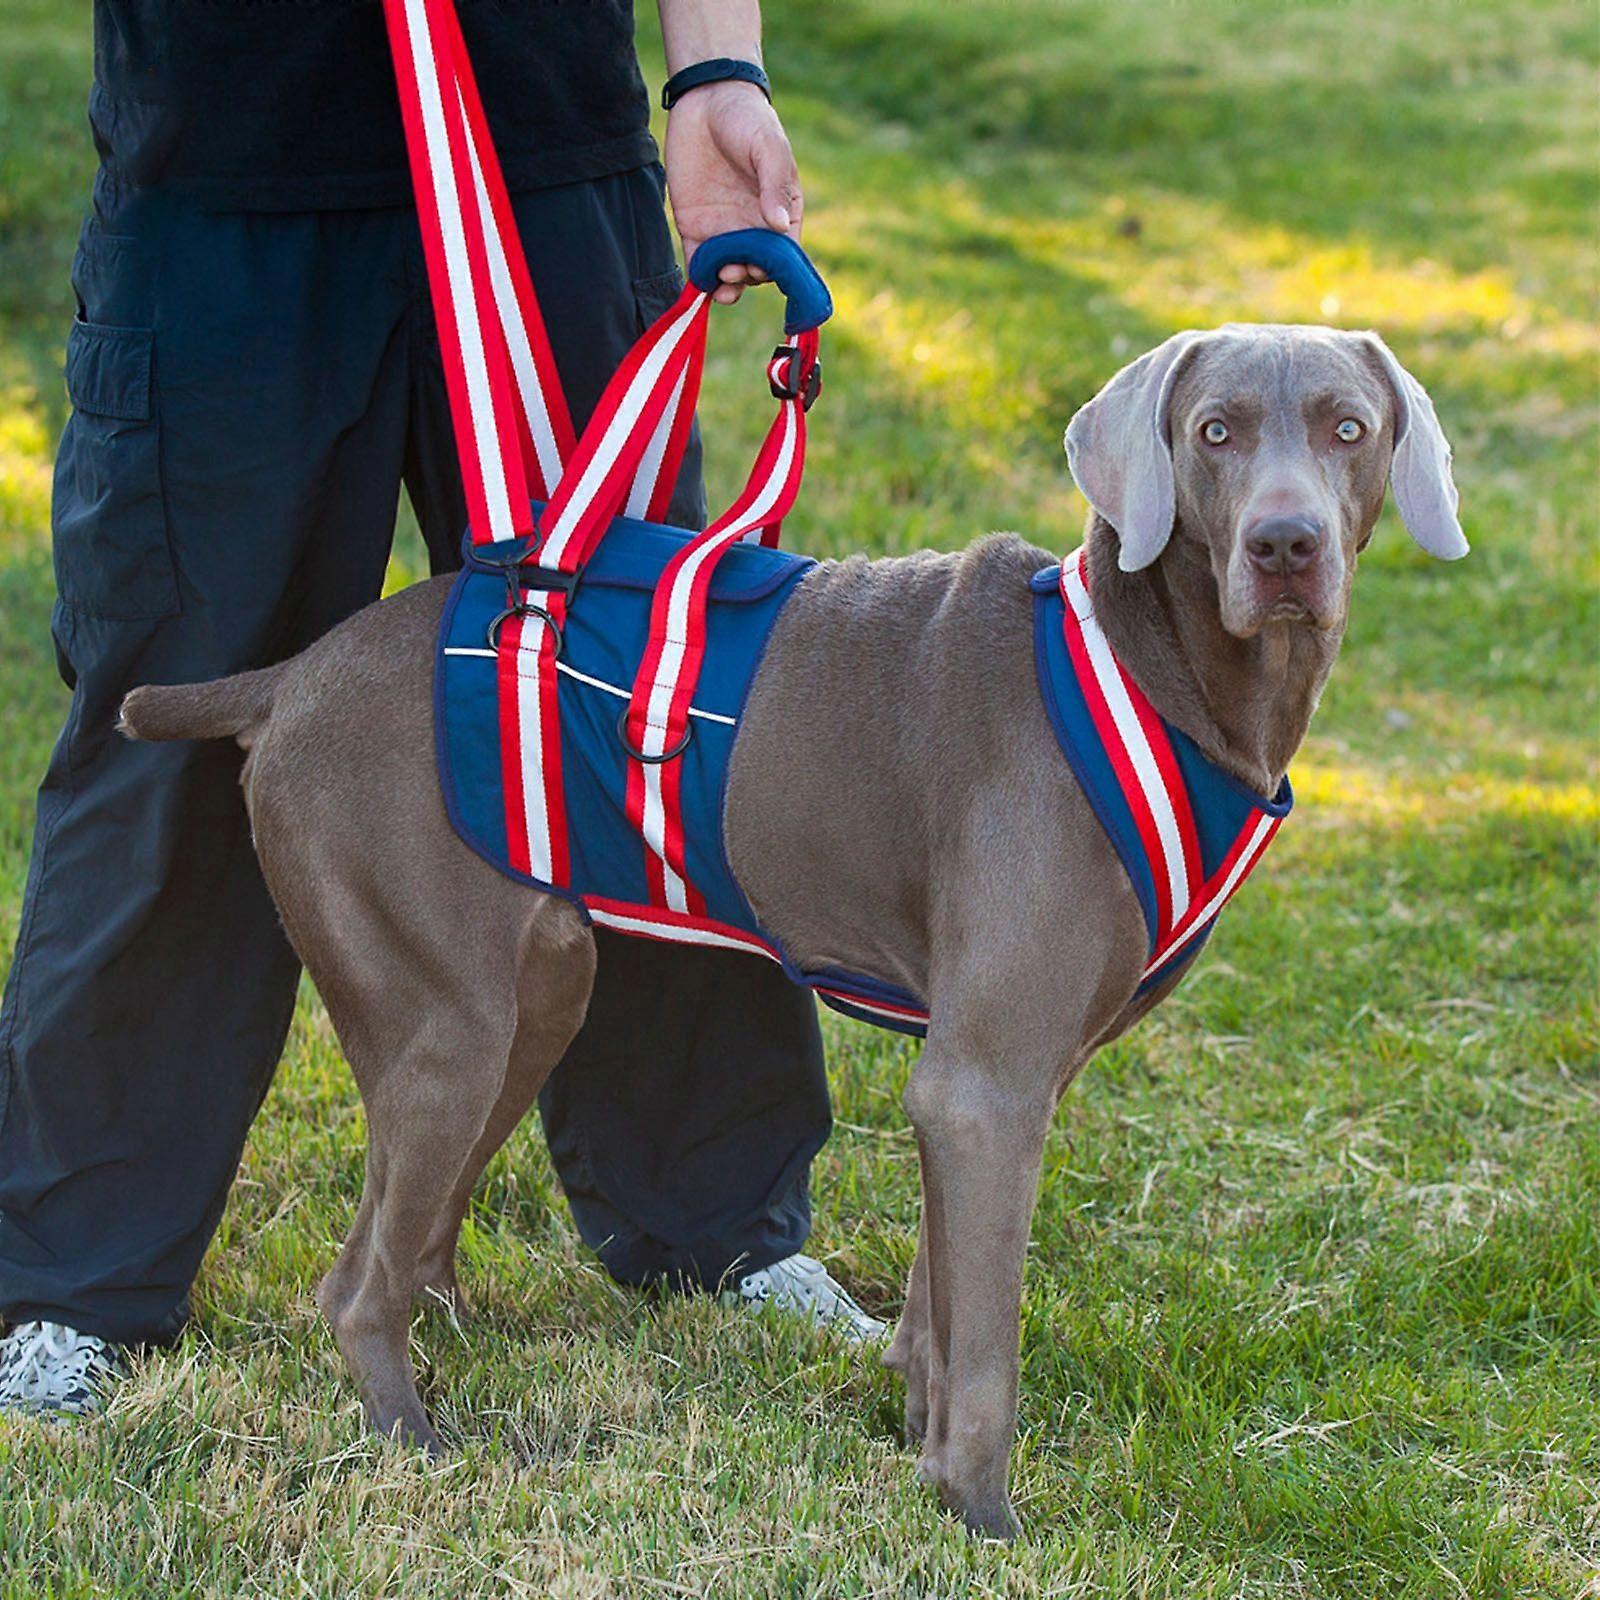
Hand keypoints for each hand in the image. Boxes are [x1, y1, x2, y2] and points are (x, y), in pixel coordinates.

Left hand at [663, 80, 802, 303]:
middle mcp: (755, 229)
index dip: (776, 268)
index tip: (763, 267)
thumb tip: (780, 225)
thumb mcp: (767, 147)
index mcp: (782, 212)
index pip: (784, 253)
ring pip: (730, 274)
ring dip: (727, 286)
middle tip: (735, 270)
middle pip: (757, 269)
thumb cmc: (746, 120)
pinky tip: (702, 282)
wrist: (704, 99)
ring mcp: (725, 231)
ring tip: (722, 282)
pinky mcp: (696, 229)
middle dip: (749, 277)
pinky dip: (701, 279)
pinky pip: (700, 263)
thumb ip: (774, 184)